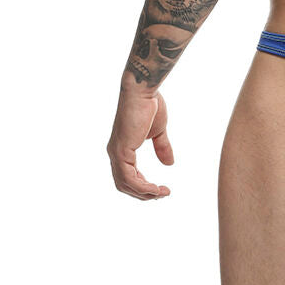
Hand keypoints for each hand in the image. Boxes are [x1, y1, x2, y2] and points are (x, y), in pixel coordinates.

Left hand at [106, 84, 173, 199]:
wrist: (143, 90)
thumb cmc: (149, 104)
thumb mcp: (158, 131)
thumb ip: (161, 147)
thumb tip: (169, 164)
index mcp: (122, 148)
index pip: (128, 176)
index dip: (143, 186)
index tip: (160, 188)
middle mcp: (115, 153)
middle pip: (124, 184)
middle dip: (143, 194)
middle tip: (161, 195)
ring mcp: (116, 152)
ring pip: (125, 184)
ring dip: (144, 193)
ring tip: (162, 193)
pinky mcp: (121, 151)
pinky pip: (129, 178)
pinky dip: (142, 187)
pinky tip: (155, 188)